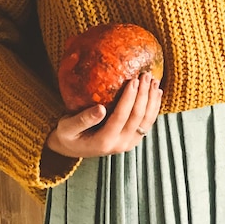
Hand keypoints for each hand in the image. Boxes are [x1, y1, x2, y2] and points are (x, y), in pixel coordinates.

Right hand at [45, 72, 162, 157]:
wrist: (73, 148)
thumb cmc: (68, 134)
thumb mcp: (67, 128)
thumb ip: (82, 120)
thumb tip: (100, 109)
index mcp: (104, 141)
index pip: (121, 116)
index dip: (129, 98)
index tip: (133, 80)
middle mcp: (120, 145)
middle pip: (137, 117)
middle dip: (144, 94)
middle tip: (146, 75)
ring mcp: (128, 143)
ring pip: (147, 121)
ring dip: (152, 100)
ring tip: (154, 81)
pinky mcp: (133, 139)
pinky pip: (147, 123)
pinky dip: (154, 107)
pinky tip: (157, 92)